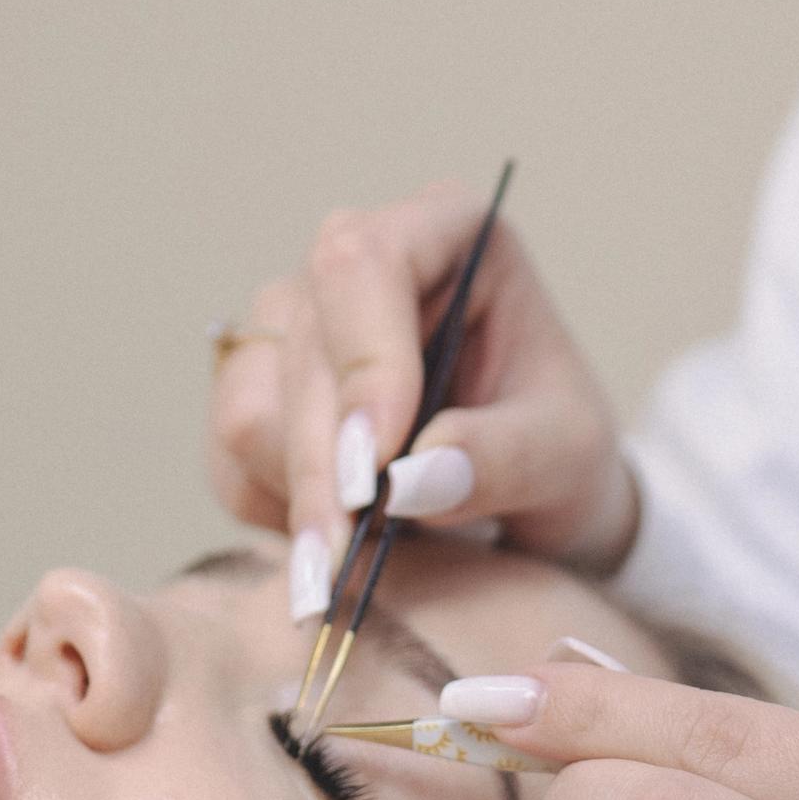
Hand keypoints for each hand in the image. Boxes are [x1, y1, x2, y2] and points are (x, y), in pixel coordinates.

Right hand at [207, 181, 639, 577]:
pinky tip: (336, 543)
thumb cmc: (558, 445)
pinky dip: (276, 511)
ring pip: (253, 405)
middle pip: (304, 346)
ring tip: (358, 563)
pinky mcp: (260, 382)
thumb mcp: (567, 455)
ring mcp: (298, 317)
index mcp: (448, 232)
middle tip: (343, 567)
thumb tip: (407, 480)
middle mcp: (359, 259)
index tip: (376, 469)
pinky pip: (231, 453)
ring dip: (299, 497)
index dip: (363, 362)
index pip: (366, 262)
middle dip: (323, 466)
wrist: (530, 491)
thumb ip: (501, 457)